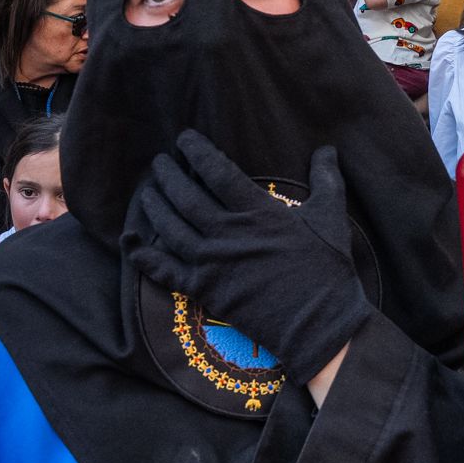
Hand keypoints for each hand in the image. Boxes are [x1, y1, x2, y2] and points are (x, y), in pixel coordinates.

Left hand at [123, 133, 373, 385]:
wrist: (319, 323)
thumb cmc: (327, 269)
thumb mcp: (331, 217)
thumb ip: (326, 179)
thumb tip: (328, 149)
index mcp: (258, 211)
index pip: (217, 171)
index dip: (197, 151)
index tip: (184, 139)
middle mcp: (229, 234)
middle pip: (186, 198)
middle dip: (168, 176)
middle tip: (159, 163)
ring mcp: (214, 264)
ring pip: (172, 229)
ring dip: (156, 208)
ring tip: (147, 193)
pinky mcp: (207, 291)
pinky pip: (167, 272)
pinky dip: (146, 259)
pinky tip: (132, 245)